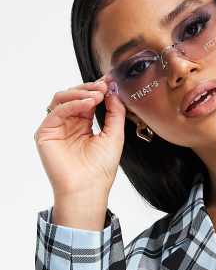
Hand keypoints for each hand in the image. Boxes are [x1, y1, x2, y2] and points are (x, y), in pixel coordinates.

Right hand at [34, 76, 125, 199]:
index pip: (88, 100)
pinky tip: (88, 103)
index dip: (98, 89)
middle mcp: (69, 124)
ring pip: (63, 98)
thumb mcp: (115, 135)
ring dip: (80, 93)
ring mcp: (56, 127)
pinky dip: (72, 104)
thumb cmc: (100, 169)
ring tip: (97, 95)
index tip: (110, 81)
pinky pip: (57, 111)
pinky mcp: (46, 132)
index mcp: (83, 125)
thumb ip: (115, 113)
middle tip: (104, 86)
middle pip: (74, 96)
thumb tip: (113, 91)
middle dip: (90, 88)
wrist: (88, 188)